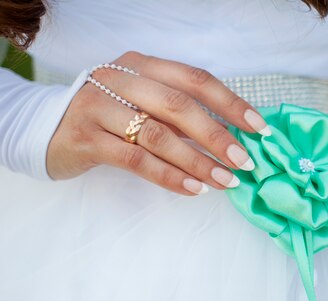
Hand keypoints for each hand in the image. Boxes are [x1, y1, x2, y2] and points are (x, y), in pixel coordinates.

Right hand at [47, 51, 270, 194]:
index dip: (231, 103)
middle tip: (245, 161)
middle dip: (217, 135)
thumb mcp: (144, 105)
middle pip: (178, 105)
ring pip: (158, 134)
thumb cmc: (110, 119)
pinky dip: (169, 175)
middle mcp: (119, 79)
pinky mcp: (85, 138)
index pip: (195, 79)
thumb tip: (234, 136)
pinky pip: (135, 159)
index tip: (258, 128)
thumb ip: (181, 115)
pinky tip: (194, 188)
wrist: (47, 130)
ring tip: (225, 180)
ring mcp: (98, 106)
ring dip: (198, 161)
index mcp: (142, 65)